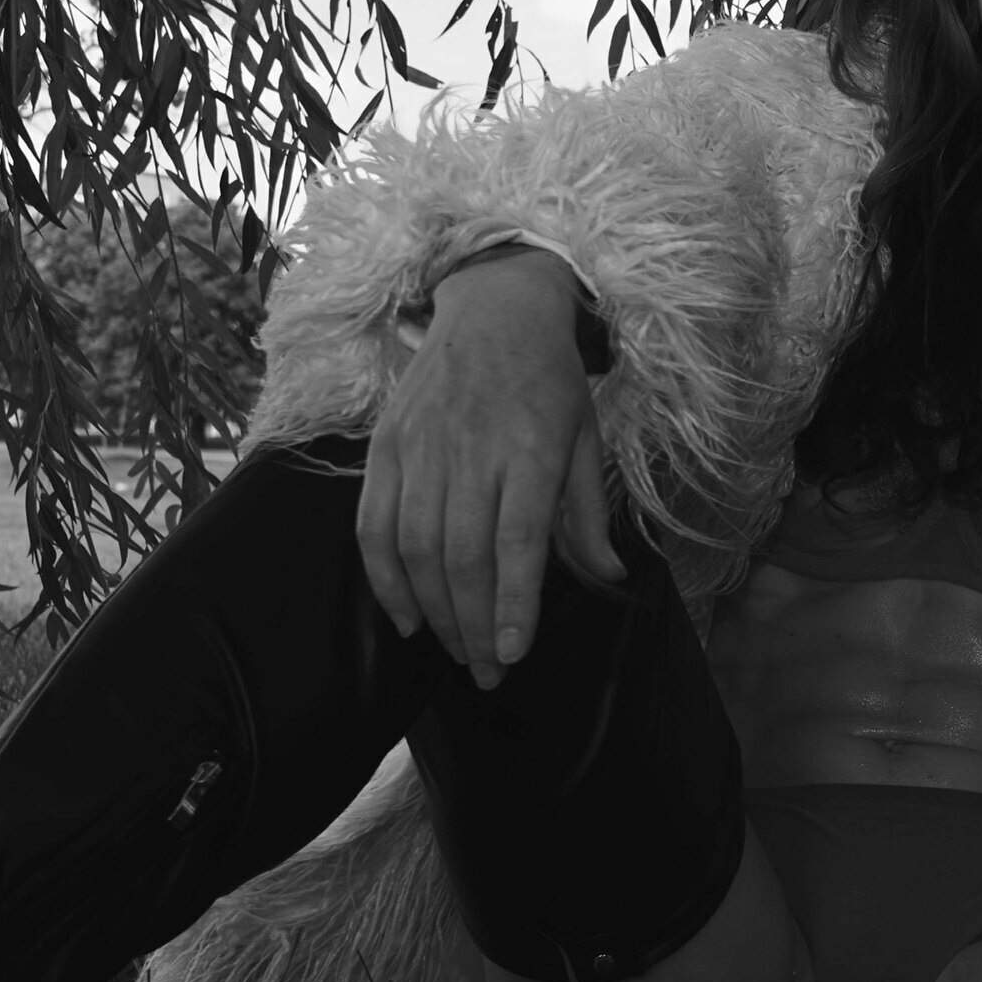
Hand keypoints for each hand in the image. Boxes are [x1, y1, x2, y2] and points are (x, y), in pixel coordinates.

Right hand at [357, 252, 626, 685]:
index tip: (512, 653)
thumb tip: (607, 576)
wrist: (493, 308)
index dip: (513, 602)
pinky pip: (373, 525)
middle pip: (463, 556)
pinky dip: (384, 579)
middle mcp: (471, 450)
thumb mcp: (587, 437)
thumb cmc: (549, 380)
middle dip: (473, 625)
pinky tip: (406, 618)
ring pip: (416, 548)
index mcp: (532, 448)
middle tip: (486, 674)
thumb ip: (588, 511)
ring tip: (455, 651)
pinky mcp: (385, 447)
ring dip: (433, 612)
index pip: (518, 541)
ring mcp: (421, 447)